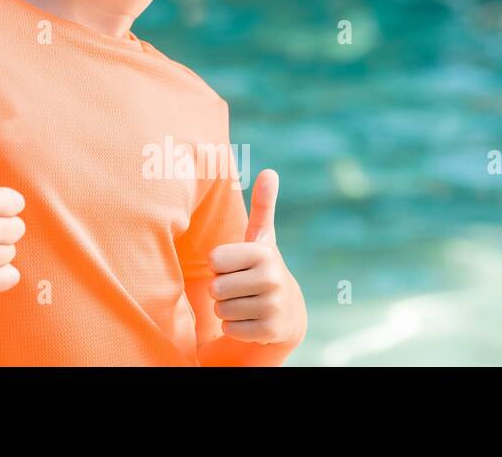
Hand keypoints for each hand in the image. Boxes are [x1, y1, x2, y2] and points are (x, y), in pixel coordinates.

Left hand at [208, 169, 306, 344]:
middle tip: (241, 287)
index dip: (220, 266)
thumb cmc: (262, 268)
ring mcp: (272, 306)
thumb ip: (263, 206)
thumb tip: (270, 171)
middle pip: (215, 288)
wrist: (287, 311)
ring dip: (227, 309)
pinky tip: (251, 319)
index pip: (214, 261)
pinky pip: (229, 329)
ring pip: (220, 310)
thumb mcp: (262, 238)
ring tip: (246, 302)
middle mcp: (271, 279)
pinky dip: (235, 327)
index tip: (237, 266)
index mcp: (263, 253)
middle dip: (221, 290)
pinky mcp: (268, 332)